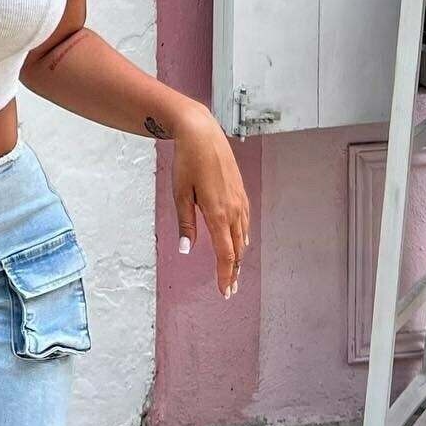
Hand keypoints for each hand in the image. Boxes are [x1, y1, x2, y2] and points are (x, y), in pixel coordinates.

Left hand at [171, 104, 250, 297]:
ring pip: (242, 237)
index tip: (224, 292)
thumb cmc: (188, 160)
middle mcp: (233, 210)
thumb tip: (187, 249)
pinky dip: (242, 237)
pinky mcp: (241, 192)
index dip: (225, 275)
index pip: (225, 254)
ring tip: (234, 271)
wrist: (202, 133)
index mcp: (217, 213)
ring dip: (238, 256)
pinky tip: (240, 242)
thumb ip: (186, 224)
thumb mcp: (180, 193)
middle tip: (229, 289)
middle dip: (233, 271)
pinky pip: (245, 222)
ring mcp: (240, 201)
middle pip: (236, 250)